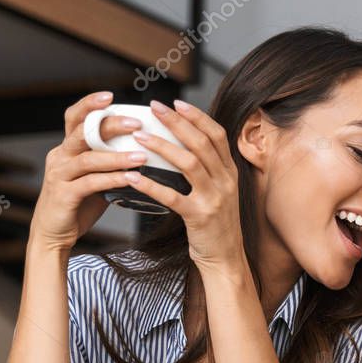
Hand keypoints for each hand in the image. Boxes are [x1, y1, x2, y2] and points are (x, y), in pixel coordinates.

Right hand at [31, 91, 144, 251]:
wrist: (54, 234)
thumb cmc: (78, 204)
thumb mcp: (94, 177)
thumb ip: (110, 163)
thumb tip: (144, 150)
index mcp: (67, 149)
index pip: (74, 118)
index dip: (89, 104)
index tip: (110, 95)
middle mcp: (60, 157)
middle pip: (82, 132)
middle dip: (109, 124)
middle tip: (136, 123)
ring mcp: (59, 175)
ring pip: (88, 158)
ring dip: (117, 156)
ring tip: (142, 156)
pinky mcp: (63, 195)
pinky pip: (90, 183)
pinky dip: (113, 179)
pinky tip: (132, 179)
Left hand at [122, 99, 242, 272]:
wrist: (226, 259)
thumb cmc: (216, 225)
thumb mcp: (219, 192)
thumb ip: (208, 170)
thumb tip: (184, 145)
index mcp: (230, 173)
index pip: (217, 135)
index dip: (197, 116)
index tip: (177, 103)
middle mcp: (225, 182)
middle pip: (201, 143)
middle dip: (176, 122)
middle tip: (154, 107)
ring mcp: (214, 199)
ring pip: (189, 163)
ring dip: (162, 147)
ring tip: (139, 136)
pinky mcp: (199, 217)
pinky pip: (172, 196)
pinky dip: (150, 185)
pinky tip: (131, 176)